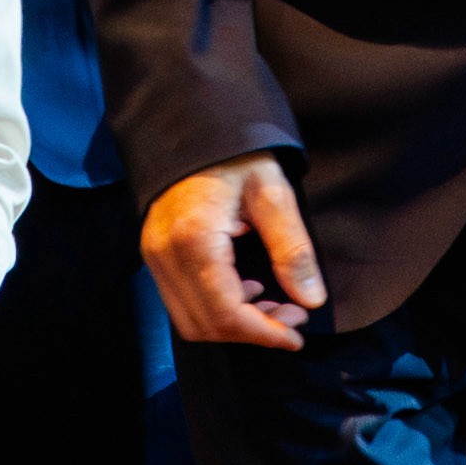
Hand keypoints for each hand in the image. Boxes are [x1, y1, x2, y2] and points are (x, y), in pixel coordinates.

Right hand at [142, 156, 324, 350]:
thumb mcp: (272, 193)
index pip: (226, 312)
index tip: (297, 335)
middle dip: (252, 332)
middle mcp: (165, 255)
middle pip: (206, 325)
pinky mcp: (155, 256)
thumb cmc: (235, 155)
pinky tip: (246, 291)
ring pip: (190, 321)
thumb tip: (310, 299)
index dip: (263, 333)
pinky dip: (215, 311)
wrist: (192, 129)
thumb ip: (292, 248)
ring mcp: (155, 258)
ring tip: (274, 306)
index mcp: (194, 240)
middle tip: (292, 317)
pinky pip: (181, 303)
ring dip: (234, 326)